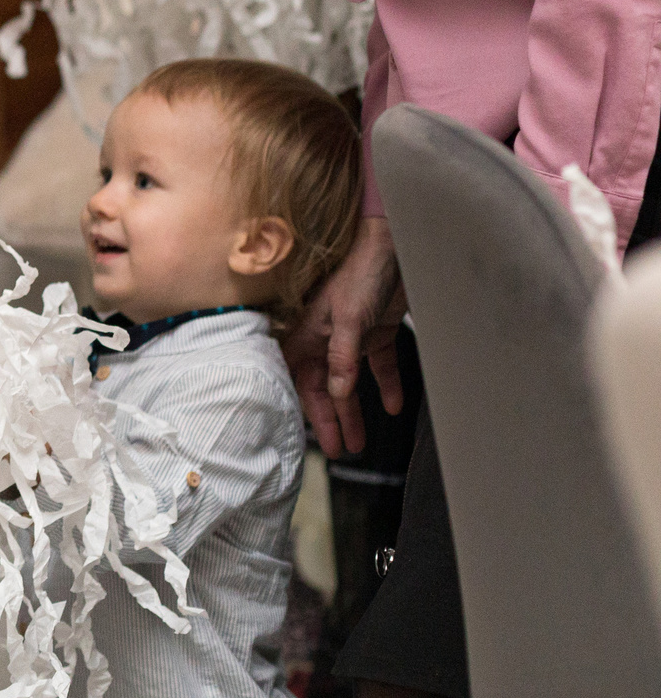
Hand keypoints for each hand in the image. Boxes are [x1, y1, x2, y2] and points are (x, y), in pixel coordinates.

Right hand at [283, 215, 405, 457]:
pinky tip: (393, 405)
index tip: (321, 440)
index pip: (304, 381)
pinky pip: (378, 366)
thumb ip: (342, 357)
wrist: (392, 247)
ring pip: (350, 382)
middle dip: (334, 419)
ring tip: (361, 439)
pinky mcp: (375, 333)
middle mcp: (327, 339)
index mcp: (310, 334)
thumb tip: (337, 393)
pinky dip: (386, 386)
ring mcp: (352, 337)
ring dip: (355, 410)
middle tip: (342, 449)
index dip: (311, 411)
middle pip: (326, 387)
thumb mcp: (350, 319)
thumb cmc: (361, 272)